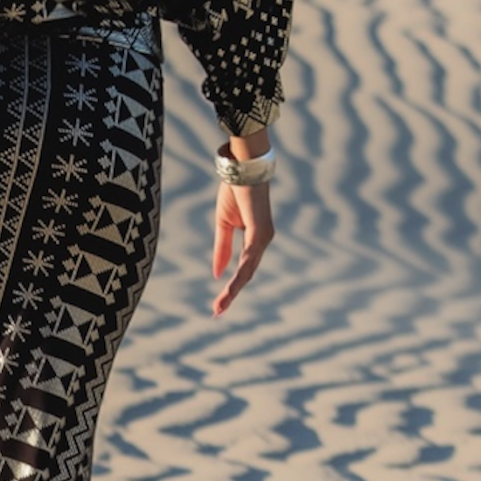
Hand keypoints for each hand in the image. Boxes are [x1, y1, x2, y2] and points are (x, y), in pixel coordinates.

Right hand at [212, 182, 274, 315]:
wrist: (243, 168)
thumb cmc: (235, 191)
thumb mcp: (223, 223)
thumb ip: (221, 248)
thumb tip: (217, 273)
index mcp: (255, 238)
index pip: (244, 268)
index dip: (232, 285)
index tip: (220, 303)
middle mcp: (263, 241)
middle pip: (247, 274)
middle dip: (231, 294)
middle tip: (217, 313)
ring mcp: (264, 238)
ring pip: (248, 270)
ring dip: (233, 289)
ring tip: (220, 306)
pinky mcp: (260, 232)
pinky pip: (248, 258)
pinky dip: (238, 273)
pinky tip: (230, 286)